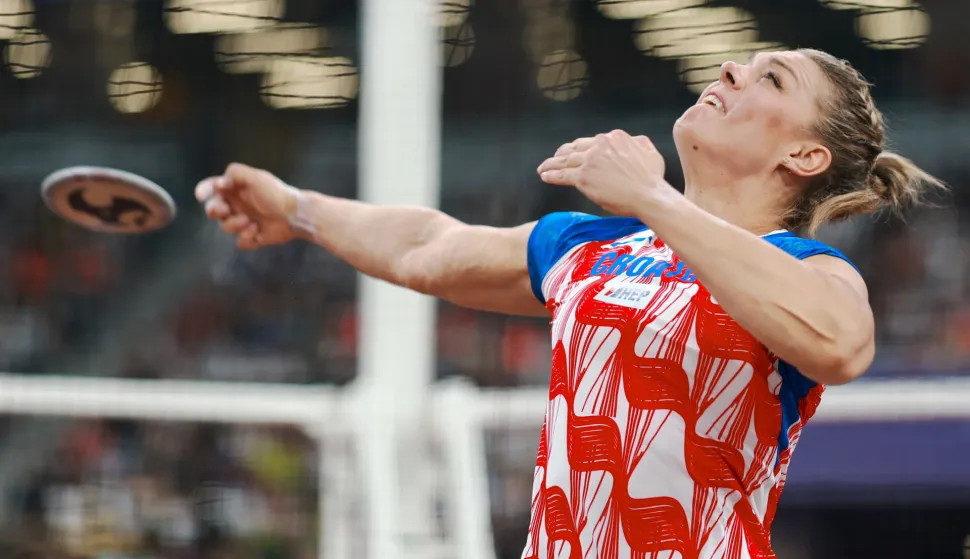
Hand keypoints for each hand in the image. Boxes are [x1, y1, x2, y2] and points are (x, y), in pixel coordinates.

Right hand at [195, 163, 299, 249]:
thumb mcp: (257, 178)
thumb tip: (219, 181)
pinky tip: (257, 231)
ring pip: (225, 227)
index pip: (212, 188)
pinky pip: (240, 243)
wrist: (297, 214)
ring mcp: (244, 221)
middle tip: (224, 210)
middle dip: (215, 210)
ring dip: (234, 225)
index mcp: (236, 189)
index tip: (201, 196)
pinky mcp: (252, 237)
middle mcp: (237, 205)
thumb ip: (236, 174)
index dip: (203, 191)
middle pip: (213, 209)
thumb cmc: (277, 193)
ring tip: (249, 221)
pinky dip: (246, 238)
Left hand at [537, 130, 666, 216]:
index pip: (591, 141)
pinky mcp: (583, 177)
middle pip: (575, 148)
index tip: (575, 152)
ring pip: (565, 160)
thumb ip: (638, 143)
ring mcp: (590, 160)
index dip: (580, 148)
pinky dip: (552, 174)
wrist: (648, 195)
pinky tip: (545, 176)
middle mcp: (600, 145)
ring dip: (552, 164)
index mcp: (615, 138)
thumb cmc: (652, 178)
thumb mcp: (650, 151)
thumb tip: (634, 142)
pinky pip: (562, 174)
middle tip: (555, 159)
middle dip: (563, 153)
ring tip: (543, 168)